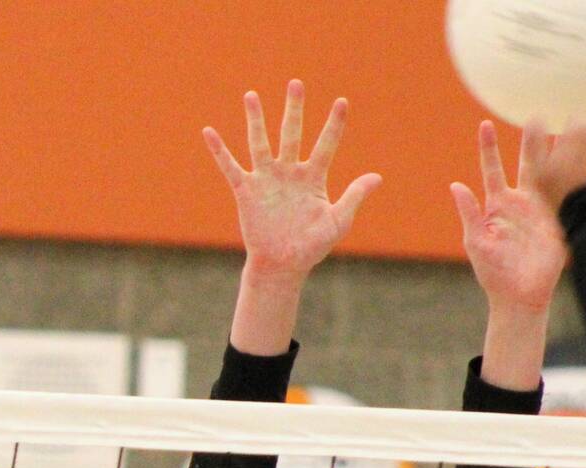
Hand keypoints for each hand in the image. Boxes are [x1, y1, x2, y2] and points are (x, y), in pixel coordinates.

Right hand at [205, 81, 381, 280]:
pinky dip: (219, 150)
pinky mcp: (246, 191)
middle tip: (296, 84)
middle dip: (294, 109)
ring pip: (260, 142)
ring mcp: (266, 179)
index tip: (342, 102)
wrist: (282, 264)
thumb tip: (376, 177)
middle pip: (292, 133)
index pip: (326, 144)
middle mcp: (289, 172)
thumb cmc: (312, 246)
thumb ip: (353, 197)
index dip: (334, 124)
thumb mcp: (338, 221)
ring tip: (251, 96)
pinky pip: (230, 167)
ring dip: (256, 119)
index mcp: (313, 178)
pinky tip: (209, 131)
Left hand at [452, 121, 565, 311]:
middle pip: (527, 164)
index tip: (485, 125)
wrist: (519, 296)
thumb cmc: (493, 272)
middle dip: (531, 142)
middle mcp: (521, 202)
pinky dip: (573, 179)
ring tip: (565, 127)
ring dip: (557, 154)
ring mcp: (543, 211)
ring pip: (551, 176)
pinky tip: (581, 160)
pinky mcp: (559, 223)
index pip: (492, 169)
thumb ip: (468, 213)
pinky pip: (567, 197)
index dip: (488, 148)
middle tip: (536, 116)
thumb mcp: (476, 242)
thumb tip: (455, 186)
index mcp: (497, 204)